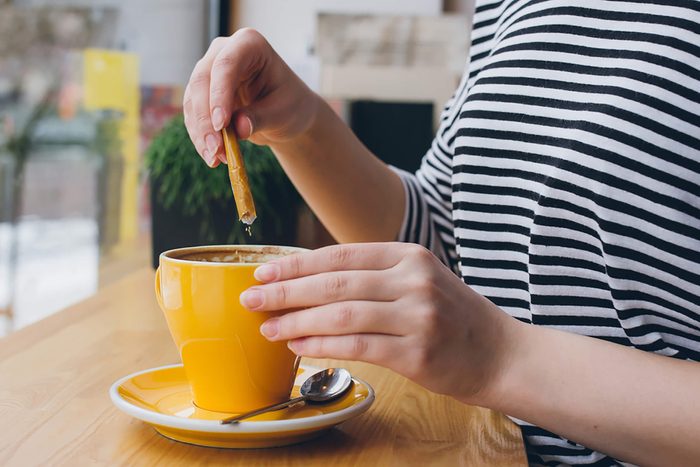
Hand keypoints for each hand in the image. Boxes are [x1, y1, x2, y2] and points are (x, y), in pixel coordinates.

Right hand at [183, 28, 318, 166]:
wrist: (286, 113)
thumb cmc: (290, 105)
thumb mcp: (283, 112)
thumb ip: (260, 118)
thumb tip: (238, 128)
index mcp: (249, 44)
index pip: (226, 65)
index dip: (219, 94)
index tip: (221, 124)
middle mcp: (224, 52)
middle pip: (202, 81)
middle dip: (206, 119)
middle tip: (216, 149)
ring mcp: (209, 71)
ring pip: (192, 100)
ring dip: (201, 132)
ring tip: (216, 159)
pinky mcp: (201, 93)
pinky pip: (193, 114)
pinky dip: (200, 137)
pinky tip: (212, 157)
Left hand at [239, 243, 518, 404]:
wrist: (500, 352)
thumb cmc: (451, 316)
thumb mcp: (418, 280)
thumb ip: (372, 276)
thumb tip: (308, 282)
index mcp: (409, 255)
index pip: (341, 255)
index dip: (297, 264)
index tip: (263, 271)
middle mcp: (413, 280)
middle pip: (335, 283)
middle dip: (286, 290)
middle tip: (251, 298)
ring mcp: (418, 316)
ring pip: (341, 314)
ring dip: (296, 321)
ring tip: (267, 327)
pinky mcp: (417, 352)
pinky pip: (357, 346)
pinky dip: (321, 345)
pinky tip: (297, 346)